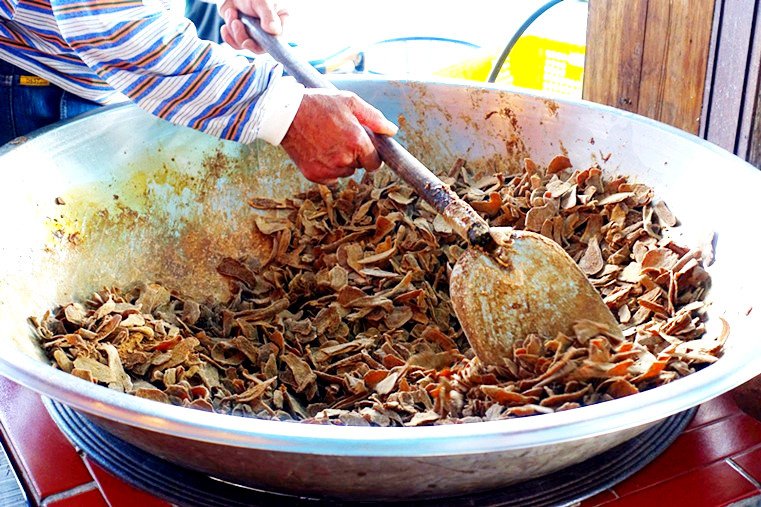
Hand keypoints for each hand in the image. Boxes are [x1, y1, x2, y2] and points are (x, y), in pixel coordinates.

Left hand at [219, 0, 288, 52]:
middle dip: (245, 39)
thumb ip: (269, 15)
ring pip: (244, 45)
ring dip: (234, 31)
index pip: (278, 41)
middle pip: (259, 48)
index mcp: (279, 24)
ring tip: (231, 13)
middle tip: (237, 24)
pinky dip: (228, 36)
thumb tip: (274, 30)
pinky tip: (226, 25)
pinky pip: (235, 44)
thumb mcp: (263, 1)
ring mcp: (254, 35)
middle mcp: (267, 33)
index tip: (254, 43)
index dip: (268, 45)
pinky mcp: (241, 35)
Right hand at [281, 89, 398, 183]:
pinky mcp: (314, 175)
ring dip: (341, 162)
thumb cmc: (319, 104)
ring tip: (327, 142)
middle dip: (355, 156)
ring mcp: (328, 169)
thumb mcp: (349, 102)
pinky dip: (327, 169)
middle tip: (340, 138)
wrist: (285, 114)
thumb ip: (374, 118)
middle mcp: (344, 158)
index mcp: (356, 141)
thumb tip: (392, 131)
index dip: (371, 156)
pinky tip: (318, 151)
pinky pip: (330, 179)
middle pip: (359, 167)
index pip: (375, 163)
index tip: (364, 149)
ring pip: (345, 173)